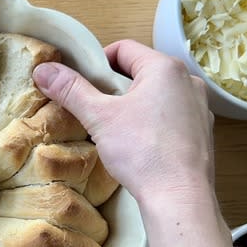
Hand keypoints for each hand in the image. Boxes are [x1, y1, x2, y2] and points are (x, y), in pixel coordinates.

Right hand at [33, 40, 214, 202]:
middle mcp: (188, 81)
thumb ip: (70, 90)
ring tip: (116, 131)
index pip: (123, 49)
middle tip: (95, 111)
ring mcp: (199, 108)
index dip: (97, 63)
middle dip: (114, 88)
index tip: (83, 86)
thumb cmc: (142, 152)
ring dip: (134, 106)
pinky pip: (171, 117)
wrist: (179, 198)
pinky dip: (153, 124)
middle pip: (141, 72)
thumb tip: (43, 69)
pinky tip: (139, 147)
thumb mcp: (99, 117)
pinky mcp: (202, 133)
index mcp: (165, 68)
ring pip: (157, 96)